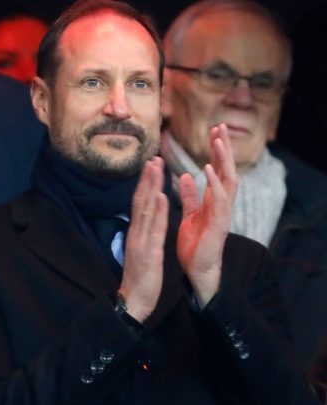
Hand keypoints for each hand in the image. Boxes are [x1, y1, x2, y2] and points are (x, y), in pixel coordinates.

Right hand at [119, 157, 168, 322]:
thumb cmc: (139, 278)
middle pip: (140, 201)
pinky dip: (157, 211)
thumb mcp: (141, 252)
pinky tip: (161, 196)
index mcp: (136, 233)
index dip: (145, 185)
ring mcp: (140, 241)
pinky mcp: (148, 251)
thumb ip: (143, 235)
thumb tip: (145, 222)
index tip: (151, 167)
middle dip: (147, 179)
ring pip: (145, 210)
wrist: (133, 300)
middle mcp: (136, 233)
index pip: (140, 205)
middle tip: (153, 158)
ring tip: (156, 168)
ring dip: (151, 187)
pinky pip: (153, 228)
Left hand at [177, 124, 237, 306]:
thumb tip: (185, 176)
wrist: (197, 271)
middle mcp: (221, 205)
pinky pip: (219, 201)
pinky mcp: (218, 225)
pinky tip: (209, 169)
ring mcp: (222, 214)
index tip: (214, 131)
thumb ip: (190, 197)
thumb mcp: (190, 215)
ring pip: (228, 181)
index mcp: (213, 202)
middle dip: (224, 149)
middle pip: (227, 171)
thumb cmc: (195, 244)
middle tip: (221, 126)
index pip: (218, 171)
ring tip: (218, 140)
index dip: (217, 152)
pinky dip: (214, 184)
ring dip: (223, 160)